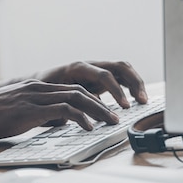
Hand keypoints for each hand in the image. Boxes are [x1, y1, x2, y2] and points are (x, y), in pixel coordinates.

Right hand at [0, 79, 120, 140]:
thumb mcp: (14, 111)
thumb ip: (33, 113)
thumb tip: (51, 123)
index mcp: (34, 88)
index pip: (69, 90)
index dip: (90, 100)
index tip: (103, 111)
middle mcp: (37, 89)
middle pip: (78, 91)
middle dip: (100, 103)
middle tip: (115, 116)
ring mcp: (34, 98)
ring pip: (75, 98)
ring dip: (97, 110)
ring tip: (110, 121)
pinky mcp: (30, 110)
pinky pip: (63, 110)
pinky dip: (80, 118)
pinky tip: (88, 126)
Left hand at [33, 61, 147, 108]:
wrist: (38, 81)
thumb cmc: (43, 89)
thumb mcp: (52, 96)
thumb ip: (65, 104)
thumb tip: (74, 116)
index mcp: (77, 68)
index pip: (103, 75)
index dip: (116, 90)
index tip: (124, 106)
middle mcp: (90, 66)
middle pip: (119, 66)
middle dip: (134, 82)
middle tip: (142, 101)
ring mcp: (96, 70)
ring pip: (123, 70)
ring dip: (136, 84)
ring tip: (143, 101)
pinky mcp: (100, 78)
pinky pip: (120, 78)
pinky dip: (130, 87)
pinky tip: (136, 101)